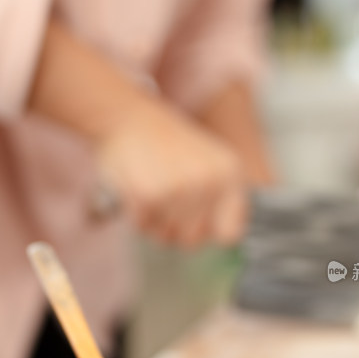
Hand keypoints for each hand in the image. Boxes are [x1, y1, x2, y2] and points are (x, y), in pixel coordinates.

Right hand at [97, 95, 247, 246]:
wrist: (129, 117)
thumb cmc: (166, 144)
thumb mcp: (209, 163)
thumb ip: (221, 199)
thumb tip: (225, 238)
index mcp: (230, 174)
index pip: (230, 233)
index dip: (209, 233)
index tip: (196, 221)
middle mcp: (210, 183)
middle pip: (194, 241)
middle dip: (176, 230)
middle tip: (165, 203)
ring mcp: (180, 189)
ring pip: (167, 237)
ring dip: (155, 223)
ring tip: (152, 191)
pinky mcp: (150, 194)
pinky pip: (143, 227)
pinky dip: (136, 215)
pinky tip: (137, 189)